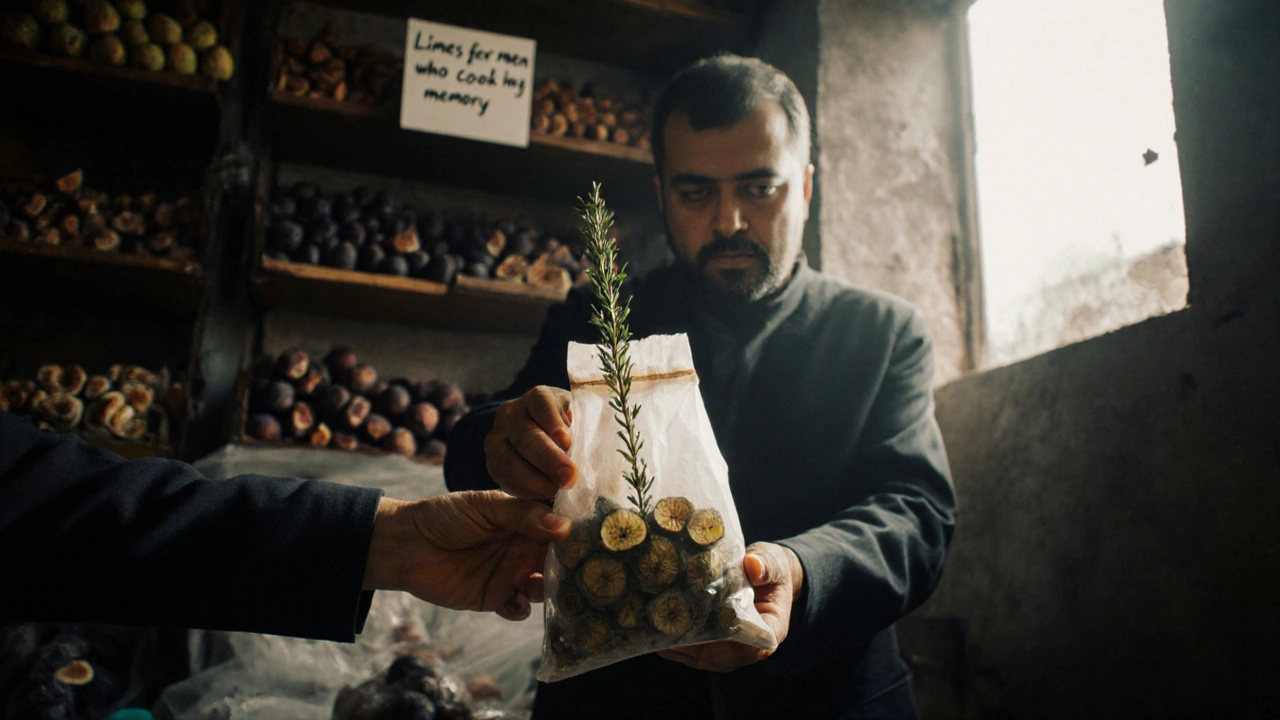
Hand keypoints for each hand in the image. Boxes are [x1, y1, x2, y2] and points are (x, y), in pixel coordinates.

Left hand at [362, 491, 571, 620]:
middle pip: (559, 560)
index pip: (561, 524)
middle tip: (582, 570)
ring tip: (542, 585)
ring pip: (544, 586)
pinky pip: (519, 609)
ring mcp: (512, 573)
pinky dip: (522, 608)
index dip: (578, 530)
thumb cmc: (445, 516)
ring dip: (549, 589)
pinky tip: (515, 600)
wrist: (406, 545)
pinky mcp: (496, 598)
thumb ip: (524, 515)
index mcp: (528, 519)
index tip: (596, 535)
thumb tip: (564, 527)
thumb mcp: (486, 506)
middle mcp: (525, 547)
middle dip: (570, 566)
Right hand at [483, 386, 575, 499]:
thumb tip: (581, 440)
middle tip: (569, 478)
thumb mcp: (580, 420)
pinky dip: (523, 490)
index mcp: (537, 397)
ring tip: (556, 491)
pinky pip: (503, 477)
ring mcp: (497, 437)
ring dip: (534, 479)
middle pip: (526, 435)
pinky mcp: (492, 461)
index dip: (553, 422)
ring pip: (509, 459)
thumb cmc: (571, 429)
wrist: (545, 441)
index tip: (566, 441)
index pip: (542, 404)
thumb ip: (581, 427)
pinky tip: (541, 497)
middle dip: (548, 459)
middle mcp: (511, 413)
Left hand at [658, 542, 803, 671]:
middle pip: (713, 656)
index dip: (722, 644)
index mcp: (769, 632)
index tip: (697, 631)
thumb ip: (766, 565)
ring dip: (672, 643)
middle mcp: (745, 648)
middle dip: (685, 643)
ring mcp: (725, 649)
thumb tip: (753, 566)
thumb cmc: (771, 570)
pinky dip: (669, 638)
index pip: (749, 647)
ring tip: (648, 623)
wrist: (764, 573)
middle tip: (658, 624)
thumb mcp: (773, 562)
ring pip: (695, 656)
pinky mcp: (708, 643)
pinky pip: (687, 648)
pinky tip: (650, 622)